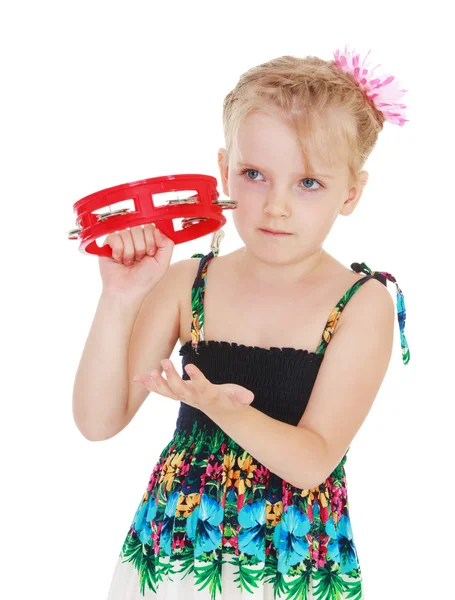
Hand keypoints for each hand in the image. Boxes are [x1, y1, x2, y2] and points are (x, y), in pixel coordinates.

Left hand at [133, 359, 254, 413]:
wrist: (219, 411)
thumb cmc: (229, 399)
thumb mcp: (238, 397)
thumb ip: (242, 396)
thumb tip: (249, 397)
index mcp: (208, 395)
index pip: (202, 387)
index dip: (196, 378)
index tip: (189, 366)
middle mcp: (193, 398)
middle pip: (179, 390)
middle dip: (171, 377)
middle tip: (163, 361)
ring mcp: (183, 397)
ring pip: (167, 392)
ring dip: (156, 383)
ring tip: (148, 372)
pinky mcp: (176, 394)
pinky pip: (160, 390)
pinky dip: (149, 384)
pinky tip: (138, 377)